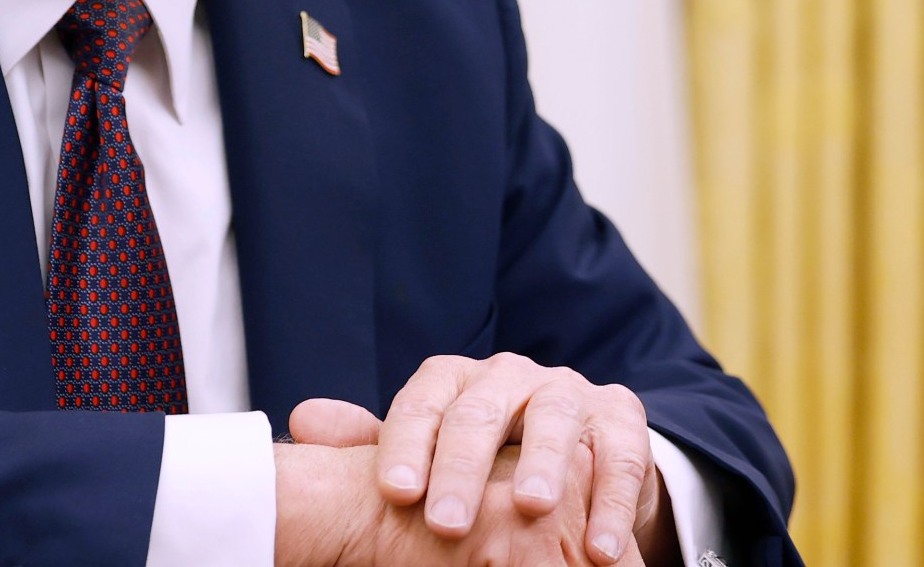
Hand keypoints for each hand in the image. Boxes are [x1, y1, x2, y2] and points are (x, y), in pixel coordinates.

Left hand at [294, 355, 667, 564]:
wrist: (571, 448)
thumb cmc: (483, 455)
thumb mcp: (429, 448)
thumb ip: (373, 441)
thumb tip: (302, 421)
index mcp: (453, 380)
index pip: (421, 404)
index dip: (405, 445)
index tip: (395, 494)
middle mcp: (508, 376)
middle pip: (480, 411)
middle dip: (463, 466)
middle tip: (447, 521)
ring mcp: (567, 391)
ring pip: (553, 419)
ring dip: (542, 465)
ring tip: (530, 509)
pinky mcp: (621, 417)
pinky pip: (621, 454)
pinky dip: (613, 501)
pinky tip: (599, 546)